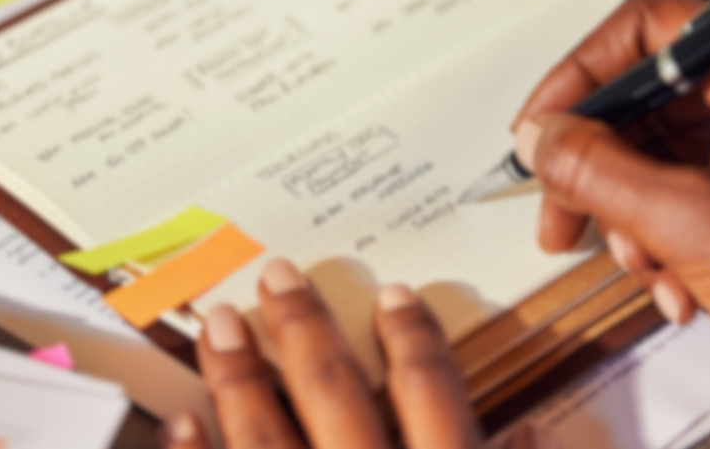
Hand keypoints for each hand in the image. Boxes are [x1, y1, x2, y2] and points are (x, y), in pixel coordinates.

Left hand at [162, 258, 482, 448]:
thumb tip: (530, 431)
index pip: (428, 391)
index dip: (413, 337)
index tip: (396, 297)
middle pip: (333, 391)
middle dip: (304, 327)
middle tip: (280, 277)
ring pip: (264, 435)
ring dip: (238, 375)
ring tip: (220, 326)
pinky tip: (180, 422)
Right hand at [512, 0, 709, 390]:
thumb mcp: (692, 224)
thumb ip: (598, 171)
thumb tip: (541, 138)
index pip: (640, 29)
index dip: (577, 76)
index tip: (541, 127)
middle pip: (640, 99)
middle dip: (595, 168)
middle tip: (561, 210)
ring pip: (654, 153)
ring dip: (629, 217)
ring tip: (644, 265)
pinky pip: (682, 191)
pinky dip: (662, 238)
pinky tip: (677, 286)